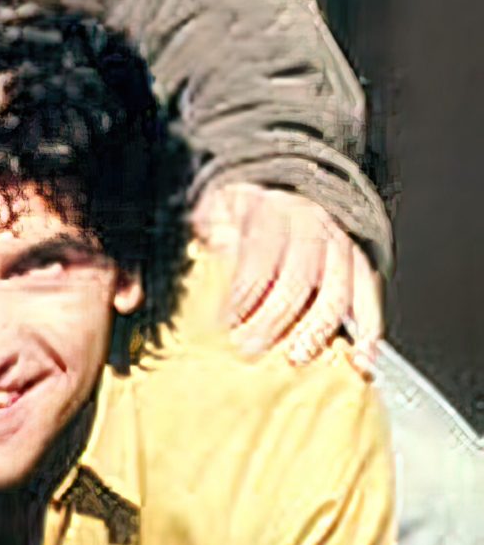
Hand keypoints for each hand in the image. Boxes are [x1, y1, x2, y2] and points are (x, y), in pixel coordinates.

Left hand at [193, 181, 382, 375]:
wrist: (280, 186)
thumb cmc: (238, 212)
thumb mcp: (211, 212)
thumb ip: (202, 243)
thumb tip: (174, 282)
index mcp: (269, 210)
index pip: (257, 260)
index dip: (242, 297)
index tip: (224, 324)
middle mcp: (311, 223)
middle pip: (297, 282)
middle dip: (272, 322)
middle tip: (249, 350)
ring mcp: (340, 242)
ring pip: (336, 294)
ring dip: (316, 332)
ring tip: (295, 358)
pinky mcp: (360, 260)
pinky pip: (370, 297)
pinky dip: (369, 331)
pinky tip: (359, 359)